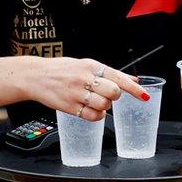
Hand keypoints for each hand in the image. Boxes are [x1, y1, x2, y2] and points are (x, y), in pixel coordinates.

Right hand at [26, 57, 146, 121]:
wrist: (36, 76)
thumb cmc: (62, 70)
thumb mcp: (86, 65)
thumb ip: (109, 73)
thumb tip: (132, 79)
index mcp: (91, 65)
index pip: (118, 77)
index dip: (134, 89)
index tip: (144, 96)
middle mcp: (84, 78)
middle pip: (113, 92)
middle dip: (114, 96)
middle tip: (107, 94)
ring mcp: (76, 94)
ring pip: (104, 106)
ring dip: (104, 106)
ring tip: (95, 100)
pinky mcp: (69, 107)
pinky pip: (92, 116)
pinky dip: (97, 116)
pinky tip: (91, 109)